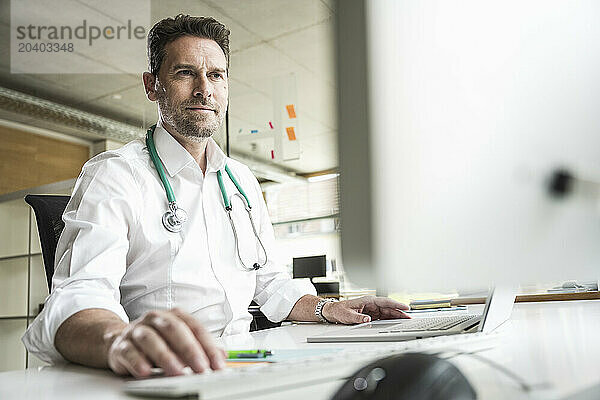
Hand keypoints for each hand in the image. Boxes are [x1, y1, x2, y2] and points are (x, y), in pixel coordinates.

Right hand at [106, 308, 225, 377]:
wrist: (120, 339)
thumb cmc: (157, 340)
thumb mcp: (180, 342)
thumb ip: (201, 347)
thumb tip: (222, 356)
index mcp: (174, 316)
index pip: (195, 327)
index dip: (208, 346)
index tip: (217, 364)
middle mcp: (156, 319)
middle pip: (174, 329)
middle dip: (189, 349)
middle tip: (201, 368)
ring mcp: (137, 330)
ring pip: (151, 339)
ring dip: (165, 356)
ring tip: (177, 372)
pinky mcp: (121, 345)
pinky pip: (129, 352)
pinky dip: (137, 361)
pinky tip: (145, 371)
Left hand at [321, 296, 410, 323]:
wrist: (333, 312)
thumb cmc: (340, 311)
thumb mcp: (348, 316)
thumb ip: (358, 318)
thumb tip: (368, 320)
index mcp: (368, 300)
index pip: (385, 301)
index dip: (396, 304)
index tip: (405, 307)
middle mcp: (371, 304)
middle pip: (389, 307)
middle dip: (399, 311)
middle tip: (409, 316)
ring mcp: (372, 309)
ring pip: (387, 312)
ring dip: (396, 315)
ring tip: (406, 320)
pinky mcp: (371, 314)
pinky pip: (383, 316)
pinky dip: (390, 319)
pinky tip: (396, 322)